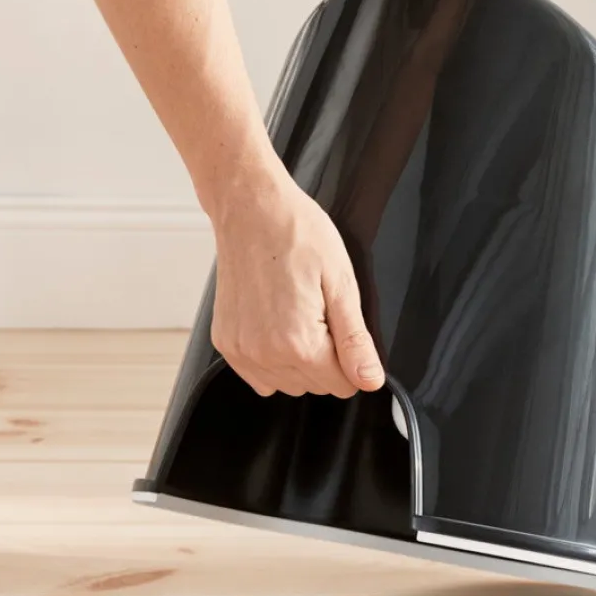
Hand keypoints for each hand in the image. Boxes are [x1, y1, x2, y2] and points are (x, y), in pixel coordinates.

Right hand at [208, 166, 385, 398]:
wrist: (250, 209)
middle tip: (318, 311)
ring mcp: (241, 351)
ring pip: (288, 384)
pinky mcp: (226, 343)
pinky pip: (260, 376)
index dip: (351, 357)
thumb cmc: (297, 235)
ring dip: (299, 360)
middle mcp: (266, 355)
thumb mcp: (341, 284)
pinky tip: (276, 324)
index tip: (339, 322)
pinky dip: (273, 359)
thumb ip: (355, 341)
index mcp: (300, 344)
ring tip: (296, 313)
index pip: (343, 385)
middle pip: (316, 386)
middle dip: (326, 358)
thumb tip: (370, 381)